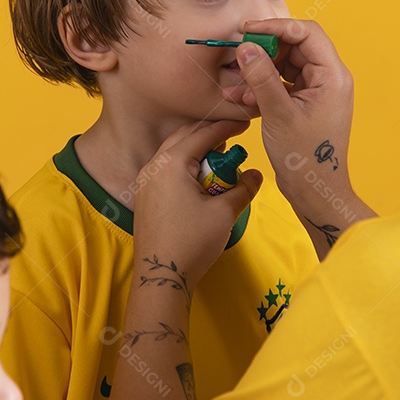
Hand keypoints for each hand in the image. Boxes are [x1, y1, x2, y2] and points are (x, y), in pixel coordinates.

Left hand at [132, 120, 262, 282]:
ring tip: (219, 159)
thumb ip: (243, 188)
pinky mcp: (144, 195)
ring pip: (173, 152)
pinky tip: (200, 179)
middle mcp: (154, 166)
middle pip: (185, 136)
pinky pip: (166, 168)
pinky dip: (185, 165)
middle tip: (233, 140)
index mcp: (172, 163)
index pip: (203, 133)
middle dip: (210, 134)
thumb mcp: (225, 213)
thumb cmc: (192, 242)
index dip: (226, 126)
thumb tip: (255, 174)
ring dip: (196, 150)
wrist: (160, 275)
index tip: (244, 123)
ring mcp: (145, 181)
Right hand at [228, 18, 375, 255]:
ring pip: (284, 67)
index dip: (276, 26)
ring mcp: (316, 92)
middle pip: (294, 47)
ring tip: (235, 84)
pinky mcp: (304, 105)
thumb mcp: (279, 114)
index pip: (306, 33)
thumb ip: (262, 78)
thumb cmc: (305, 158)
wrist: (315, 193)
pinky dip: (261, 88)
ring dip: (258, 72)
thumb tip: (246, 47)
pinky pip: (281, 85)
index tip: (248, 30)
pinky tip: (240, 98)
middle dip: (264, 50)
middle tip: (238, 54)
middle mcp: (328, 79)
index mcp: (332, 76)